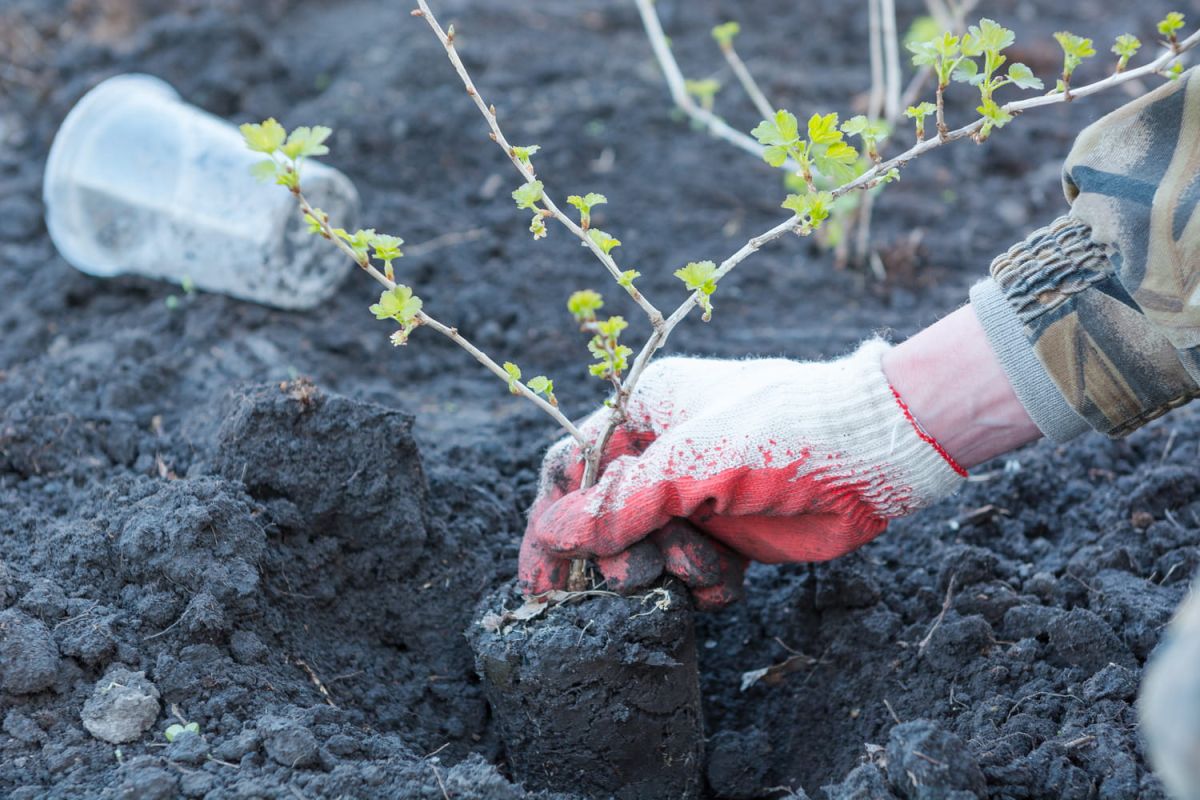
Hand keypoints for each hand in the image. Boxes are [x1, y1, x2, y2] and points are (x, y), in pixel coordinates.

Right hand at [519, 340, 966, 607]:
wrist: (874, 454)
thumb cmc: (779, 432)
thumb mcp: (688, 463)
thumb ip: (617, 504)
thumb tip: (551, 533)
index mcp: (643, 411)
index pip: (571, 467)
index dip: (552, 521)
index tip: (540, 579)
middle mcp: (664, 452)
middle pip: (605, 519)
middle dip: (617, 556)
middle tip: (636, 577)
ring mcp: (698, 496)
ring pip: (647, 553)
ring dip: (668, 570)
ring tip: (703, 565)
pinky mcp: (730, 534)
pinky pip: (690, 574)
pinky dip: (704, 584)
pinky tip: (728, 577)